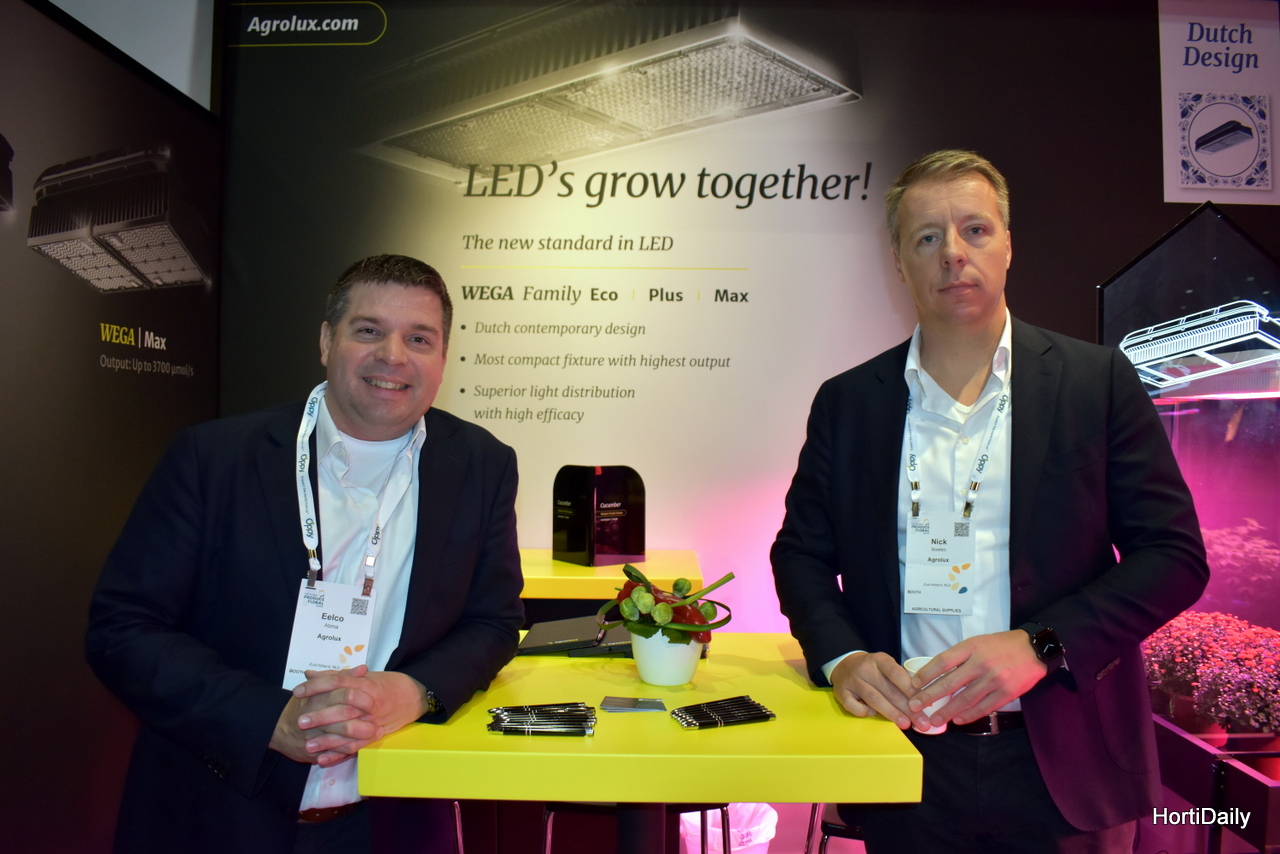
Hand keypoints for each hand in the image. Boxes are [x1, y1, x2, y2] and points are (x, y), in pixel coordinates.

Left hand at [290, 667, 429, 765]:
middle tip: (300, 721)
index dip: (316, 686)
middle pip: (342, 708)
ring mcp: (374, 721)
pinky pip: (357, 747)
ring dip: (328, 741)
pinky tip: (323, 760)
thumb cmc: (387, 684)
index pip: (338, 681)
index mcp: (366, 684)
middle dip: (320, 716)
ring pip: (349, 732)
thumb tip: (309, 673)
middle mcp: (370, 703)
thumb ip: (335, 675)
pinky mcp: (376, 736)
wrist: (415, 696)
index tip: (298, 692)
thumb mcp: (364, 676)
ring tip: (308, 746)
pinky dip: (339, 755)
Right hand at [830, 651, 917, 729]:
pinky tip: (874, 715)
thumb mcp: (887, 667)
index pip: (897, 674)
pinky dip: (866, 713)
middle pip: (889, 690)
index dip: (911, 690)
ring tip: (905, 724)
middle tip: (921, 723)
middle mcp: (865, 668)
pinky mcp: (840, 692)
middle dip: (907, 709)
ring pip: (874, 699)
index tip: (924, 705)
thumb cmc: (873, 670)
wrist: (845, 665)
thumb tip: (923, 701)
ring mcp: (852, 680)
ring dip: (892, 714)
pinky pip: (854, 707)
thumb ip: (901, 680)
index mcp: (879, 660)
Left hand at [908, 630, 1047, 727]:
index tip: (913, 684)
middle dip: (929, 696)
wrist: (1033, 649)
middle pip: (949, 683)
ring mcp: (994, 679)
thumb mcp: (977, 642)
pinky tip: (958, 719)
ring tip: (935, 719)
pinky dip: (969, 715)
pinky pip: (984, 707)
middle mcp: (981, 663)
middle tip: (915, 706)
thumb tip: (936, 674)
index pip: (942, 662)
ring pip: (965, 699)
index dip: (926, 674)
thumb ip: (959, 657)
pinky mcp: (1007, 692)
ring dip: (948, 711)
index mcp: (971, 647)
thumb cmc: (1000, 646)